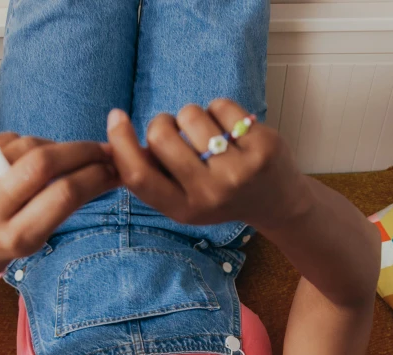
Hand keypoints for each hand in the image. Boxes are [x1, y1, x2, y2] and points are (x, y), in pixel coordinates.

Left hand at [0, 134, 119, 275]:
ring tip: (58, 160)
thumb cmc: (13, 236)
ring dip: (52, 148)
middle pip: (43, 163)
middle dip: (80, 150)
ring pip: (26, 145)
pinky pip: (5, 138)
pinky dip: (23, 144)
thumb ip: (66, 202)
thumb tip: (110, 167)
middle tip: (102, 148)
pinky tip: (23, 160)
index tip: (115, 167)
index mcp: (16, 237)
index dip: (94, 175)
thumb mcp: (42, 235)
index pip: (63, 195)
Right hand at [106, 99, 311, 232]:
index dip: (120, 143)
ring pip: (189, 114)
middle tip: (177, 132)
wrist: (276, 201)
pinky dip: (220, 111)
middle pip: (160, 135)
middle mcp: (209, 194)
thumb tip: (117, 141)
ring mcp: (238, 171)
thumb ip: (155, 176)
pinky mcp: (260, 146)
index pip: (140, 176)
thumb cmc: (220, 194)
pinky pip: (220, 105)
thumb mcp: (185, 198)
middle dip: (163, 122)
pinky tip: (232, 131)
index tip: (116, 118)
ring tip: (209, 135)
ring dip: (194, 116)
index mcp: (184, 210)